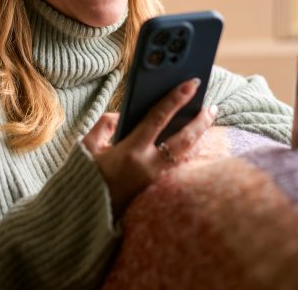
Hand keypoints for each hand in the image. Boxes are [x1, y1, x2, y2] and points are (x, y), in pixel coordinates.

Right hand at [82, 78, 216, 216]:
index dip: (176, 98)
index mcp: (130, 150)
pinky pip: (178, 165)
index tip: (191, 83)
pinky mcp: (156, 188)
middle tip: (213, 105)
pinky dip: (187, 150)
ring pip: (186, 154)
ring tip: (207, 119)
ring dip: (198, 135)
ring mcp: (155, 179)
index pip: (159, 118)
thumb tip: (122, 115)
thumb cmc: (85, 177)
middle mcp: (148, 165)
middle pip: (184, 140)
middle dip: (201, 121)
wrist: (86, 213)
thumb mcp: (88, 145)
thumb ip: (105, 124)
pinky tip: (192, 140)